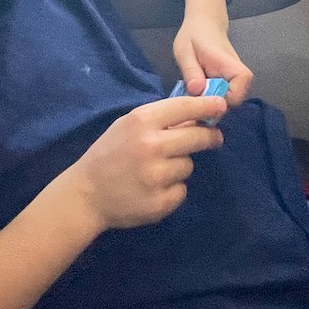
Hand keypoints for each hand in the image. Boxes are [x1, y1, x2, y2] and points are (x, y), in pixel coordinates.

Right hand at [63, 97, 225, 229]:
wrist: (85, 195)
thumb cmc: (109, 154)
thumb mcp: (128, 126)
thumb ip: (159, 119)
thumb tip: (198, 114)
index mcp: (142, 121)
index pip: (185, 107)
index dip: (208, 106)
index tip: (222, 106)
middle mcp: (152, 146)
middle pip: (198, 136)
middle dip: (209, 136)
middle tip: (213, 138)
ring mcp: (157, 176)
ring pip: (189, 165)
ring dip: (180, 166)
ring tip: (157, 170)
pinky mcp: (161, 202)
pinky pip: (182, 190)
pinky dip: (172, 189)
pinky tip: (153, 189)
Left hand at [173, 19, 252, 106]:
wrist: (205, 23)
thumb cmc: (194, 35)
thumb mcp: (185, 50)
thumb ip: (191, 71)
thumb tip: (197, 91)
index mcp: (233, 68)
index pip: (234, 98)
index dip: (214, 102)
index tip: (197, 94)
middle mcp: (241, 78)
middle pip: (230, 104)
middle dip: (209, 103)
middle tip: (191, 91)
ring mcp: (238, 82)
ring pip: (225, 103)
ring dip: (208, 100)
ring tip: (194, 87)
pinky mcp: (232, 84)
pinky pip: (222, 98)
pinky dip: (209, 96)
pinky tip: (198, 88)